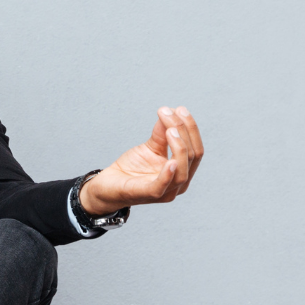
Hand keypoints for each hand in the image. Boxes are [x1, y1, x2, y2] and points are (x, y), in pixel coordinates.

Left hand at [80, 106, 204, 214]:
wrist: (107, 186)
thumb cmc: (131, 169)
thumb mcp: (149, 147)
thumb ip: (161, 132)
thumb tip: (171, 111)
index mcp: (182, 171)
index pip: (196, 150)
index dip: (190, 128)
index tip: (180, 109)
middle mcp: (179, 184)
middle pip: (192, 157)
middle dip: (184, 132)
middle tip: (171, 114)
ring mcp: (165, 192)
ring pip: (182, 171)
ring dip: (179, 148)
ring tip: (170, 130)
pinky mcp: (148, 195)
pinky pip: (162, 187)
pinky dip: (168, 174)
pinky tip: (170, 161)